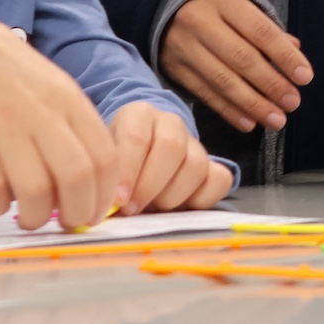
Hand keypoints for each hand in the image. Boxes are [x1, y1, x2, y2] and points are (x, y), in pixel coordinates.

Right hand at [0, 7, 118, 229]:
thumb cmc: (13, 78)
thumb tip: (91, 188)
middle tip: (65, 224)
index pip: (105, 159)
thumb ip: (74, 132)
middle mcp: (41, 113)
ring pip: (35, 189)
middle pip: (76, 177)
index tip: (93, 215)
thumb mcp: (55, 92)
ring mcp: (2, 124)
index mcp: (70, 103)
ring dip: (36, 216)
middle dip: (76, 213)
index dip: (103, 196)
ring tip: (30, 217)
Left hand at [110, 102, 234, 213]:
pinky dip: (202, 199)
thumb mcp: (103, 164)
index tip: (118, 200)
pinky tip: (180, 208)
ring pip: (196, 165)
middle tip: (132, 209)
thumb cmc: (115, 165)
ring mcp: (195, 143)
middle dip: (150, 185)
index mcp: (138, 115)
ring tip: (153, 208)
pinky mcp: (214, 165)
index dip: (128, 171)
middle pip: (172, 147)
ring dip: (172, 196)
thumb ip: (105, 179)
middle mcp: (170, 123)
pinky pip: (220, 180)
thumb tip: (106, 206)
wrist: (138, 161)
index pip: (136, 137)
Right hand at [160, 0, 313, 133]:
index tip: (305, 76)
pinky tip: (249, 123)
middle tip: (293, 103)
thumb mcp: (239, 4)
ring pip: (223, 80)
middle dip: (271, 84)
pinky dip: (228, 110)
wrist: (161, 4)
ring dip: (253, 104)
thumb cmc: (214, 6)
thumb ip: (266, 27)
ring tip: (276, 120)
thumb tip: (295, 50)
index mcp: (224, 2)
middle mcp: (202, 23)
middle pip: (242, 58)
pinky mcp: (174, 68)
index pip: (260, 31)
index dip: (284, 55)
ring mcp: (185, 47)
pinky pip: (205, 93)